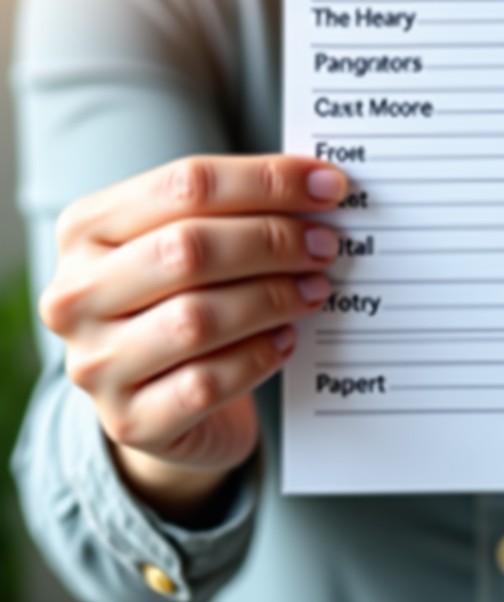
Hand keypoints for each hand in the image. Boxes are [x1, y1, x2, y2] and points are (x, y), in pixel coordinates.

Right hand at [39, 155, 345, 518]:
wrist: (162, 400)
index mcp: (88, 227)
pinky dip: (259, 356)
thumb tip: (320, 186)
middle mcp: (76, 293)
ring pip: (196, 318)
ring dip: (273, 298)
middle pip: (189, 248)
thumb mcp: (192, 241)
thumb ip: (240, 208)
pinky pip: (206, 383)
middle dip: (273, 241)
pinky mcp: (127, 421)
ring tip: (315, 290)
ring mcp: (94, 362)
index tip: (329, 186)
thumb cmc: (185, 297)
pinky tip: (287, 339)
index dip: (268, 180)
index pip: (187, 184)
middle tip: (325, 244)